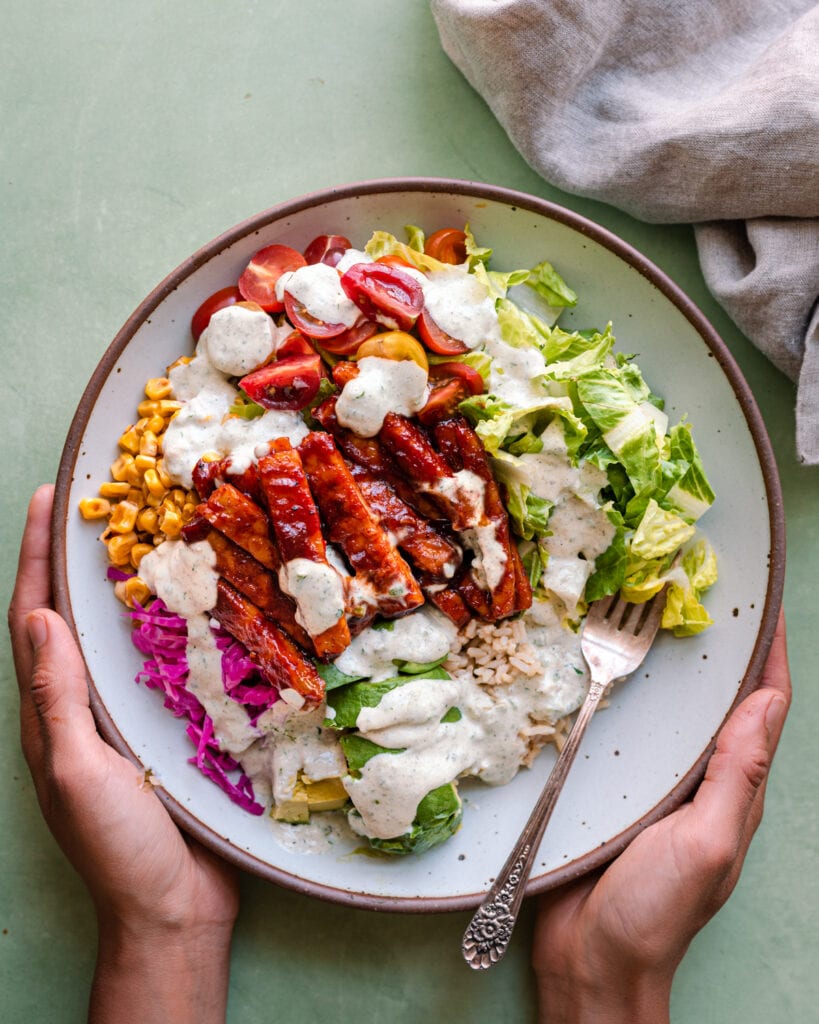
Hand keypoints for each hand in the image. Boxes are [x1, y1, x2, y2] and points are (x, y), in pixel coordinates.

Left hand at [8, 485, 239, 1023]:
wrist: (171, 910)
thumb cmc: (117, 850)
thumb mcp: (77, 773)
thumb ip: (57, 699)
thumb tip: (41, 617)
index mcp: (50, 714)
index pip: (34, 618)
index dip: (36, 555)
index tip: (49, 498)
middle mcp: (81, 707)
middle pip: (73, 616)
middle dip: (77, 557)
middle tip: (103, 502)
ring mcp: (124, 718)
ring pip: (120, 636)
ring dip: (127, 586)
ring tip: (151, 537)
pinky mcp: (167, 731)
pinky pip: (166, 665)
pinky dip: (173, 628)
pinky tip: (199, 607)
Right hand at [531, 610, 790, 1023]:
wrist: (592, 960)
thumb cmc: (656, 910)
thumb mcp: (708, 841)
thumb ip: (736, 775)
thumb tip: (766, 703)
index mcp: (735, 791)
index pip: (765, 709)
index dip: (770, 655)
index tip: (762, 603)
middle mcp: (702, 781)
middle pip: (721, 702)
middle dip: (720, 649)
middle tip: (698, 594)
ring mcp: (657, 786)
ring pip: (673, 713)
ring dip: (672, 667)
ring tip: (650, 619)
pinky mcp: (614, 790)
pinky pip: (626, 732)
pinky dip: (626, 697)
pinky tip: (602, 673)